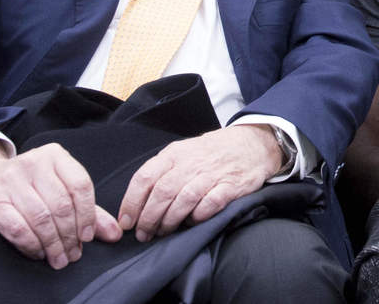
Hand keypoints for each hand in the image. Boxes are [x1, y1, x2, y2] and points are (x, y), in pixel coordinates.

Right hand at [0, 140, 121, 268]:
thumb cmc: (28, 185)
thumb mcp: (59, 187)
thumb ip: (88, 209)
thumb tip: (115, 233)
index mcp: (55, 155)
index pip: (81, 186)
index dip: (88, 215)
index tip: (87, 237)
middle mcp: (34, 162)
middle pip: (62, 205)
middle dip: (70, 235)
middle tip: (73, 255)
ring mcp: (11, 180)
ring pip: (41, 217)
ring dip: (53, 244)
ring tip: (59, 258)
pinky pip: (18, 227)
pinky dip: (32, 244)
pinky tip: (39, 252)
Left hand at [117, 125, 283, 241]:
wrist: (252, 144)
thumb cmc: (211, 153)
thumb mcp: (182, 153)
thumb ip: (162, 173)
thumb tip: (137, 203)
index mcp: (174, 154)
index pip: (145, 177)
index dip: (131, 203)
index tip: (126, 222)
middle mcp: (191, 162)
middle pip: (162, 192)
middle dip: (149, 218)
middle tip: (144, 234)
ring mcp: (212, 174)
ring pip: (184, 199)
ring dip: (170, 220)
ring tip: (164, 232)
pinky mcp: (231, 186)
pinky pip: (210, 204)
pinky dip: (198, 216)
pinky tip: (192, 222)